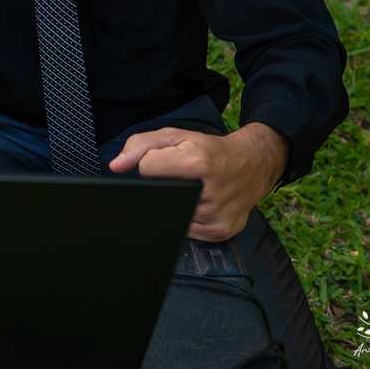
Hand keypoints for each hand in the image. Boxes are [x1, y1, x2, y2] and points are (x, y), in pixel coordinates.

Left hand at [108, 123, 289, 240]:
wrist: (252, 165)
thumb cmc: (211, 150)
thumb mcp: (176, 136)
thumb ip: (141, 144)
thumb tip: (116, 165)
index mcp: (196, 162)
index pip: (146, 169)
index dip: (152, 164)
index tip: (167, 162)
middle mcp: (208, 192)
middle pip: (158, 195)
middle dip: (163, 186)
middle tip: (182, 177)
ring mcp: (215, 216)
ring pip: (171, 214)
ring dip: (174, 203)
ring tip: (193, 189)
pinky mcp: (220, 232)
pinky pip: (186, 231)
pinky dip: (187, 218)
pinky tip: (199, 205)